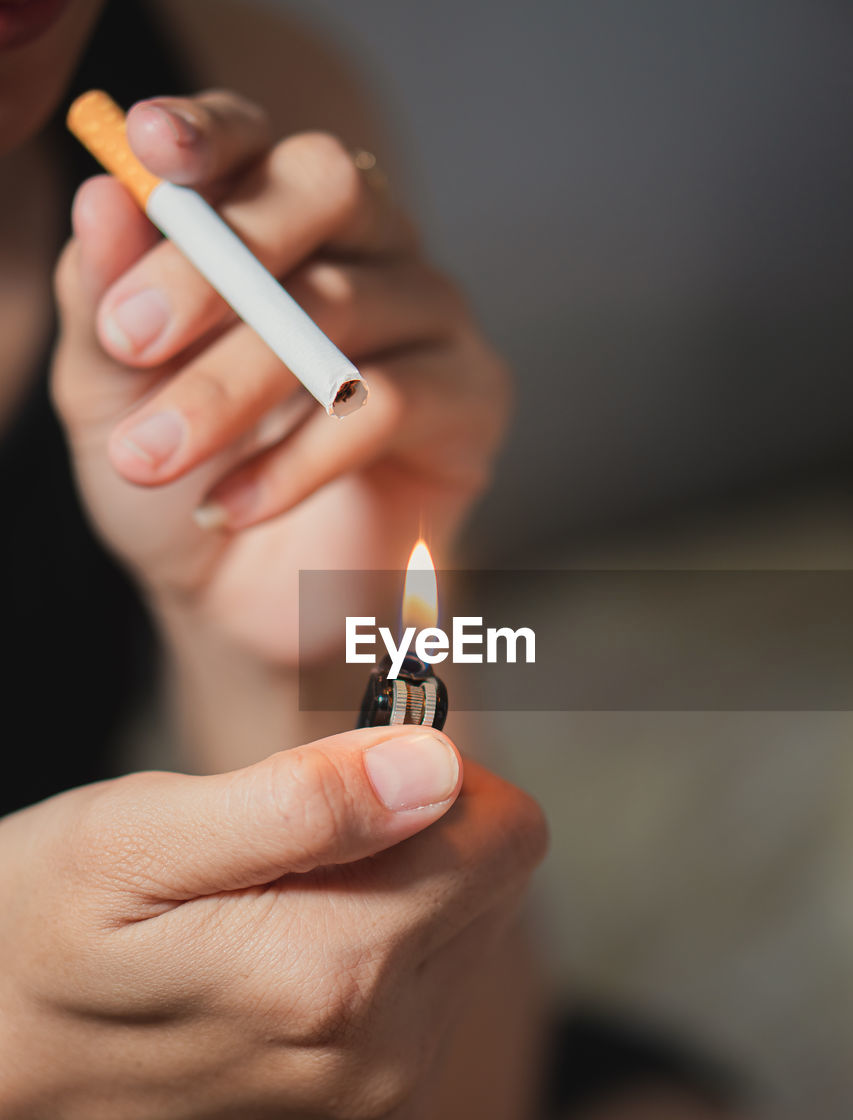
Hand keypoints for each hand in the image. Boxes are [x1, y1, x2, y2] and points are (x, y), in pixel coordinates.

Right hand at [0, 728, 544, 1119]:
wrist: (0, 1080)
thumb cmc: (47, 934)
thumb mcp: (138, 837)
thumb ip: (300, 802)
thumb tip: (435, 765)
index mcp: (331, 977)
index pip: (503, 835)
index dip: (434, 774)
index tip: (352, 768)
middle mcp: (381, 1061)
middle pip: (494, 884)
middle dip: (415, 836)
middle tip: (292, 843)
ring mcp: (383, 1108)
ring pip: (469, 936)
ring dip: (396, 898)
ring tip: (277, 908)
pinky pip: (435, 1000)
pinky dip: (380, 959)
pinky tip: (286, 962)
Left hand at [52, 92, 509, 664]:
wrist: (241, 602)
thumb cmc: (178, 481)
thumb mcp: (111, 393)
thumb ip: (102, 298)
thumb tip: (103, 194)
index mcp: (278, 221)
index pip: (259, 139)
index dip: (212, 132)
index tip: (150, 148)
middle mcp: (368, 245)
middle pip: (324, 189)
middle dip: (214, 263)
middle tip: (129, 339)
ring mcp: (430, 315)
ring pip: (346, 307)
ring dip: (232, 385)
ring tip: (154, 456)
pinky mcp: (472, 398)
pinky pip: (389, 403)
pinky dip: (297, 460)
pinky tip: (230, 509)